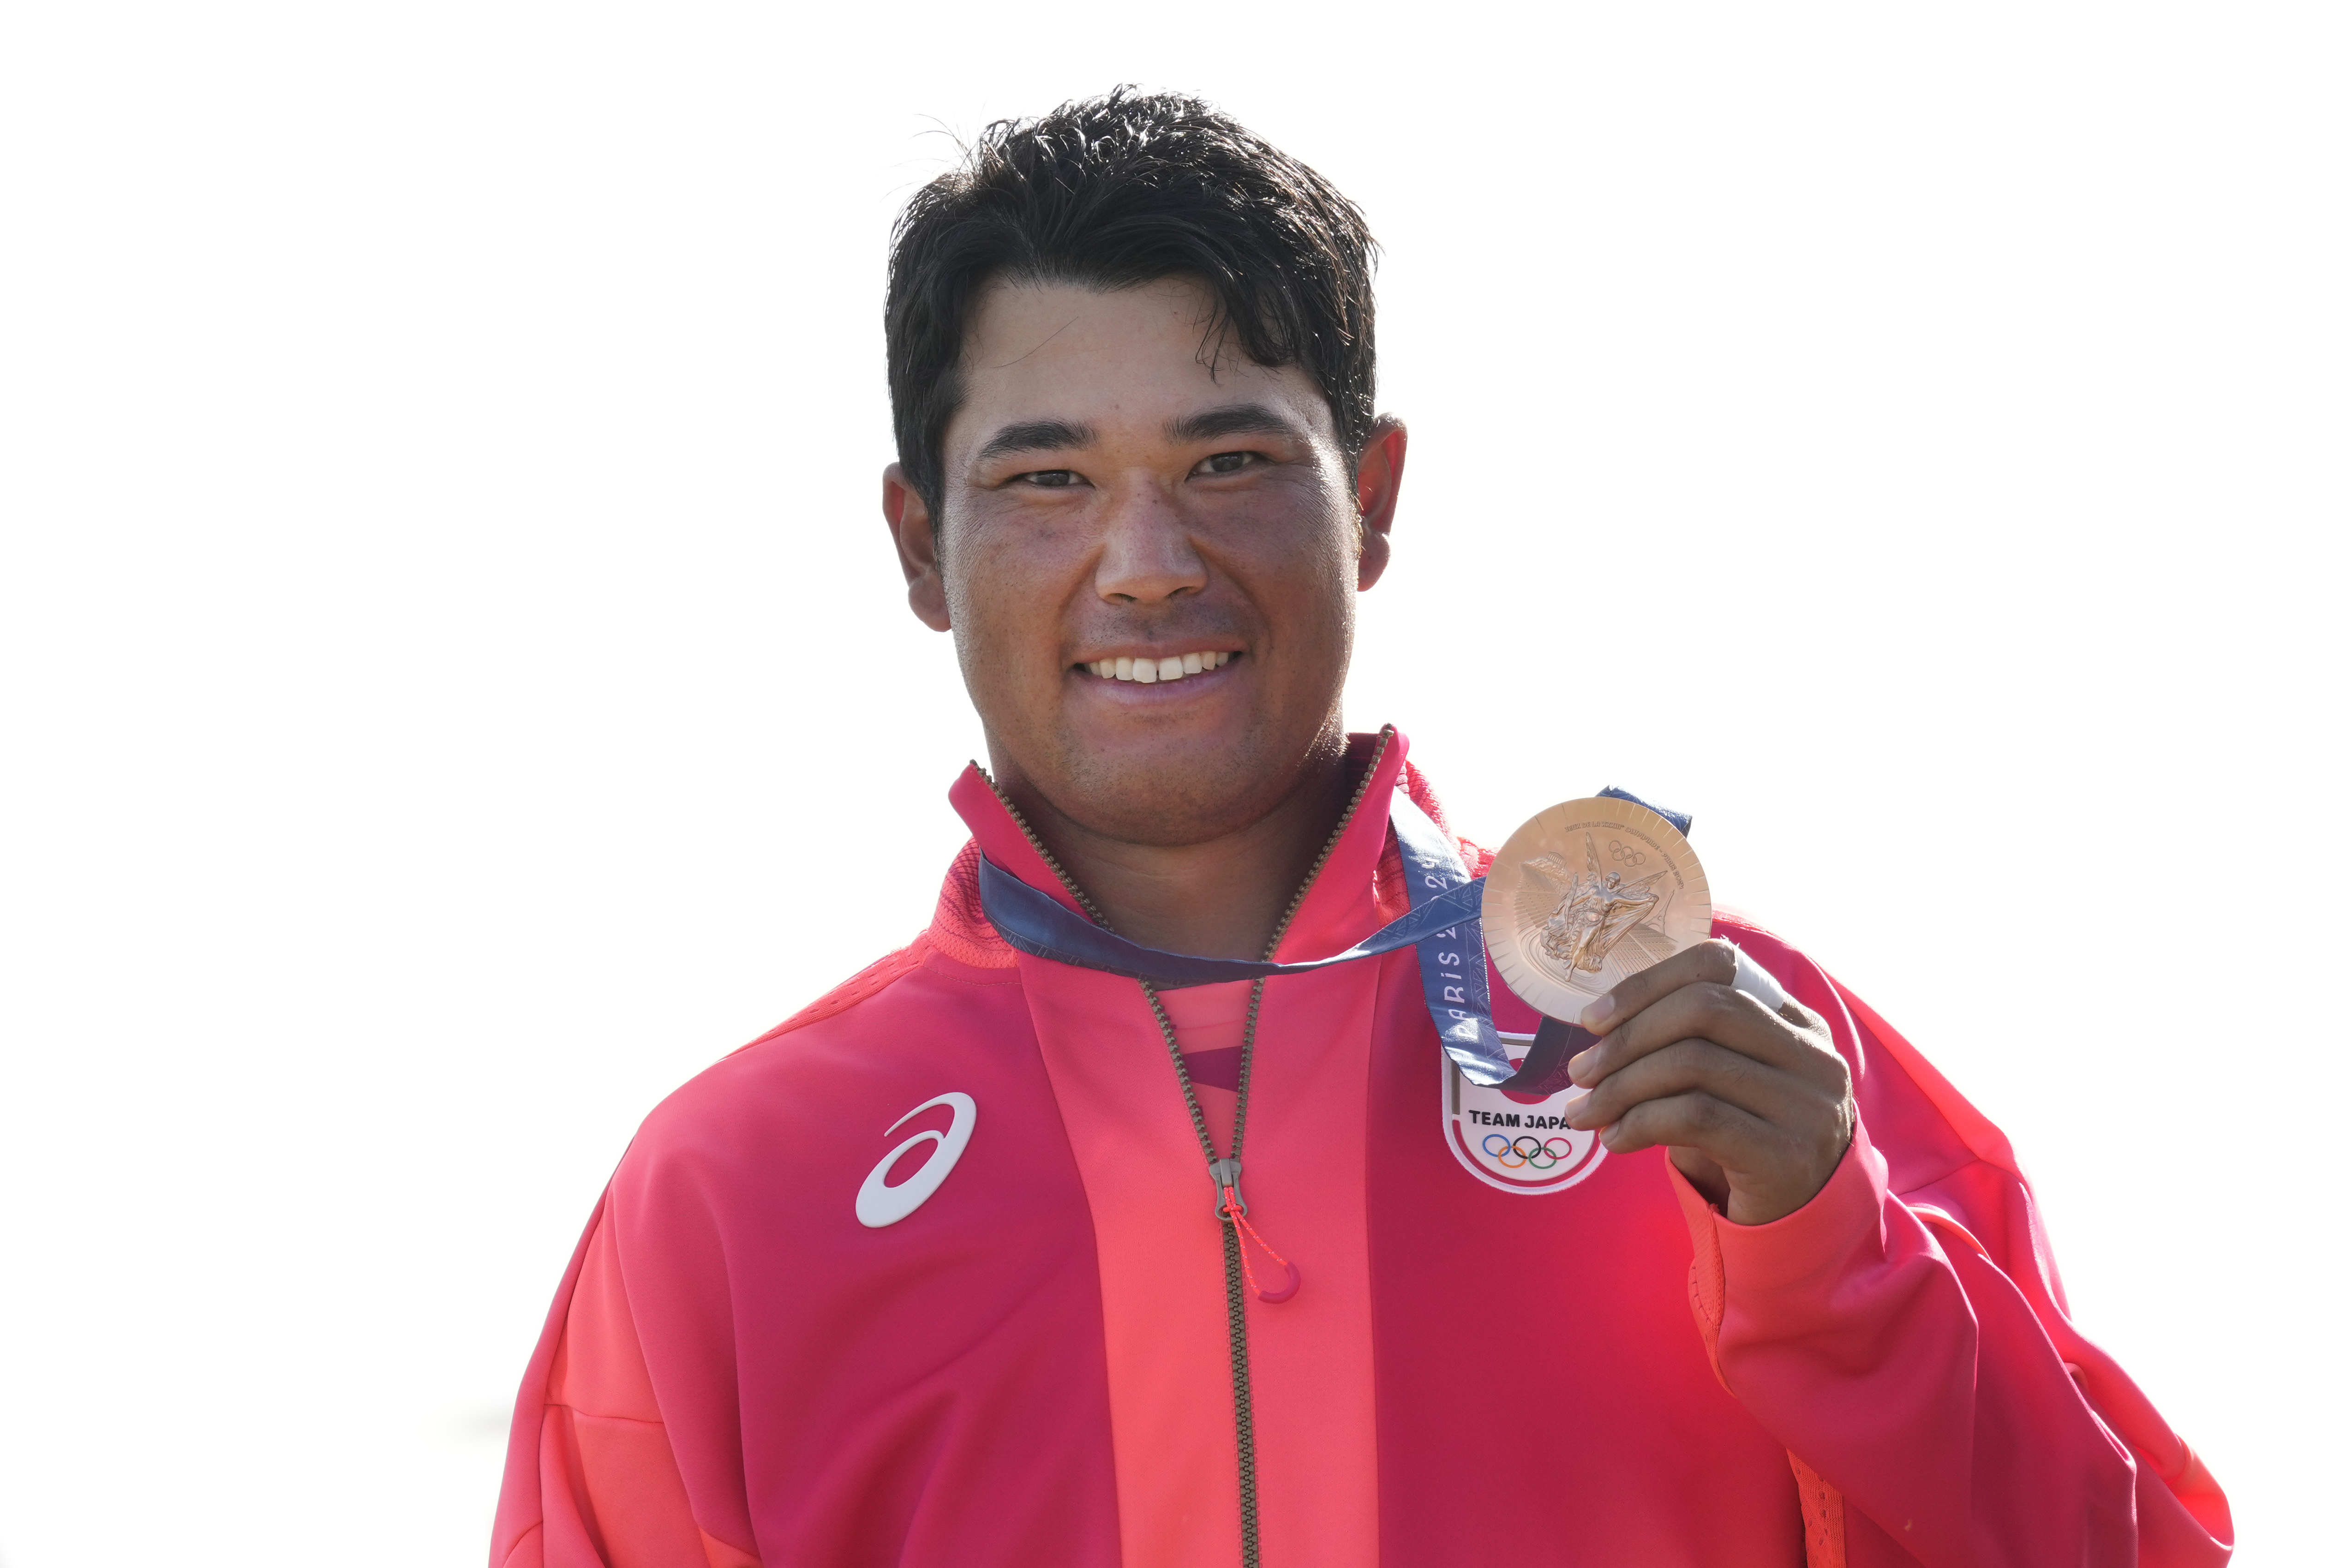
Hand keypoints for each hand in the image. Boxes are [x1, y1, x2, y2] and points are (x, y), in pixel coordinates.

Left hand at [1562, 939, 1855, 1224]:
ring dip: (1622, 1087)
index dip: (1648, 983)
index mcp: (1797, 1023)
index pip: (1719, 966)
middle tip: (1581, 1072)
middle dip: (1626, 1038)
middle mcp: (1813, 1057)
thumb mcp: (1726, 1082)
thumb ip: (1686, 1044)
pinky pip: (1696, 1117)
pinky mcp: (1786, 1155)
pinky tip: (1616, 1140)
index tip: (1594, 1019)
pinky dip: (1641, 1123)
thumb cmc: (1744, 1142)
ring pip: (1694, 1063)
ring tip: (1585, 1112)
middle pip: (1703, 1009)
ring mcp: (1807, 1106)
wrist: (1798, 1224)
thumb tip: (1599, 1032)